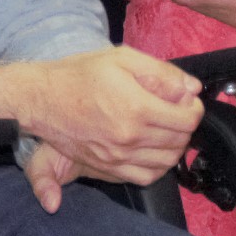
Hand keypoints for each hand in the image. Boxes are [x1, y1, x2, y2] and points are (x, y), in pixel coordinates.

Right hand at [22, 48, 206, 191]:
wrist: (41, 99)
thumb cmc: (79, 75)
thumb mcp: (122, 59)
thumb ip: (161, 72)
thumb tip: (191, 88)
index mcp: (137, 108)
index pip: (187, 119)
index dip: (193, 109)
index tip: (186, 101)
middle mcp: (130, 137)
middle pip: (180, 141)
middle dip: (186, 126)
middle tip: (177, 112)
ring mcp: (118, 157)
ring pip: (167, 162)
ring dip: (175, 146)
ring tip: (167, 130)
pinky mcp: (108, 167)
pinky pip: (147, 177)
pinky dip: (158, 166)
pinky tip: (153, 150)